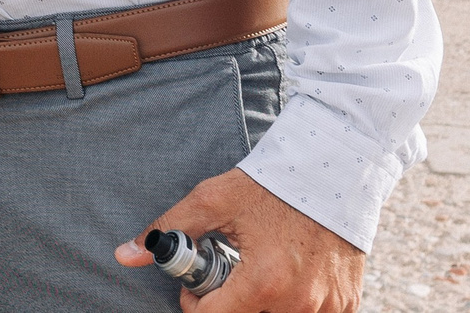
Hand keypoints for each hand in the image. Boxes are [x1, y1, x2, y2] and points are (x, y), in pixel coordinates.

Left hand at [115, 168, 363, 311]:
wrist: (336, 170)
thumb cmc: (273, 184)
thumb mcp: (214, 200)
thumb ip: (169, 230)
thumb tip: (124, 254)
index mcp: (264, 283)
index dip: (195, 304)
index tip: (194, 287)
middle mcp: (299, 303)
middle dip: (228, 302)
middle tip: (227, 272)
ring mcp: (327, 307)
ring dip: (260, 302)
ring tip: (258, 268)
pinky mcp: (346, 304)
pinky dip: (293, 302)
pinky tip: (288, 275)